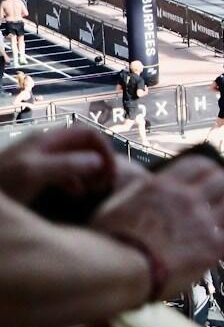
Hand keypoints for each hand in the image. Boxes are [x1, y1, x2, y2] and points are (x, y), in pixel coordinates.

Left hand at [0, 124, 117, 204]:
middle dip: (100, 160)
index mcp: (47, 140)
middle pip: (84, 144)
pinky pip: (65, 170)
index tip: (111, 173)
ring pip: (76, 158)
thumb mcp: (33, 174)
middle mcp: (46, 144)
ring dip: (90, 171)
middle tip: (105, 184)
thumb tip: (98, 161)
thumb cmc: (2, 185)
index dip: (104, 150)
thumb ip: (66, 165)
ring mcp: (40, 158)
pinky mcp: (34, 172)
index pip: (88, 133)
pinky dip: (76, 180)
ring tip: (94, 190)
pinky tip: (75, 194)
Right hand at [90, 155, 223, 298]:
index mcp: (160, 186)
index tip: (216, 172)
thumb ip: (125, 200)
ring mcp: (202, 220)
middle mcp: (186, 197)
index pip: (193, 165)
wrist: (114, 266)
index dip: (210, 167)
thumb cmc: (101, 244)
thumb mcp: (108, 209)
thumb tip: (124, 198)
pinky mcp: (213, 245)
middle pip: (221, 180)